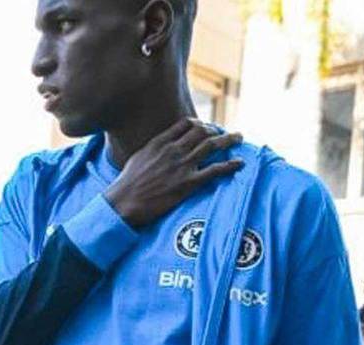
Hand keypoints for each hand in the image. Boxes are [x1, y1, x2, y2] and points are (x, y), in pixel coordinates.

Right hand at [104, 118, 243, 228]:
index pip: (186, 124)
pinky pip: (215, 170)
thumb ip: (153, 149)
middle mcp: (173, 149)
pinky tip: (240, 163)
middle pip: (202, 131)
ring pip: (212, 145)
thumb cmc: (127, 183)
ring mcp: (182, 165)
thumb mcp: (138, 157)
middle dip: (217, 130)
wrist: (124, 201)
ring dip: (229, 140)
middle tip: (226, 133)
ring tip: (239, 138)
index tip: (206, 128)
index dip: (200, 124)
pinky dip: (230, 165)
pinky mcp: (188, 183)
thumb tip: (159, 148)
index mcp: (160, 142)